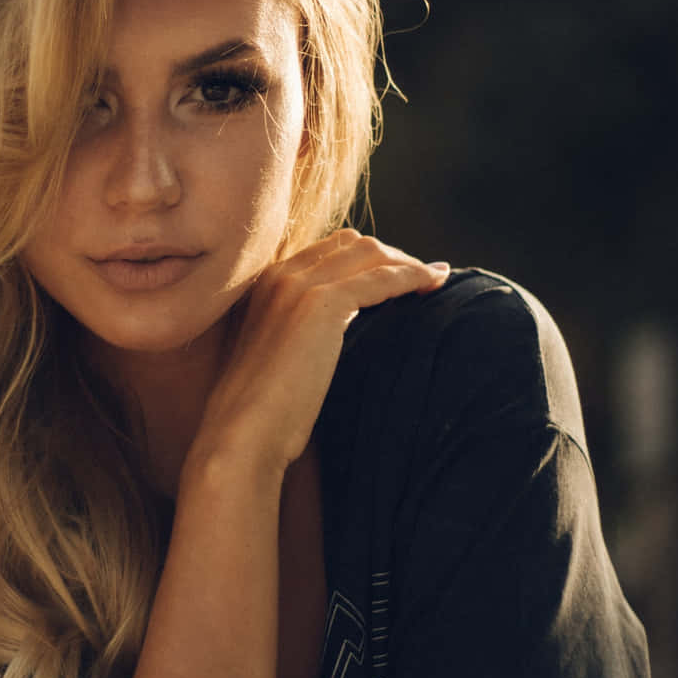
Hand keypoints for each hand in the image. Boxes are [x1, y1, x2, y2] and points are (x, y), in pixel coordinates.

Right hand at [194, 231, 447, 476]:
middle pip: (353, 244)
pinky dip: (412, 277)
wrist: (243, 433)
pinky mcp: (321, 304)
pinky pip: (382, 278)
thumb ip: (301, 333)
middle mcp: (280, 274)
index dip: (369, 258)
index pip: (330, 250)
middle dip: (392, 257)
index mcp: (265, 283)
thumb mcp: (279, 357)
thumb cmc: (263, 412)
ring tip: (434, 281)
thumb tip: (338, 336)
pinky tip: (433, 286)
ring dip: (408, 264)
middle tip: (424, 278)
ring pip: (371, 254)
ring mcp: (299, 285)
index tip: (398, 275)